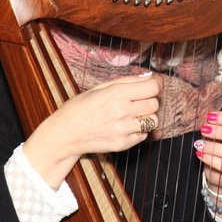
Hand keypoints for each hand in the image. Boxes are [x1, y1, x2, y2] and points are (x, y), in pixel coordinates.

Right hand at [24, 72, 161, 188]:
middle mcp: (122, 111)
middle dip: (150, 100)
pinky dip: (138, 130)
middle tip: (139, 100)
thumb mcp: (100, 87)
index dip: (156, 84)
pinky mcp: (123, 144)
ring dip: (146, 116)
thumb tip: (149, 77)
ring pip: (153, 121)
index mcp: (117, 93)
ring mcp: (123, 130)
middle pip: (155, 104)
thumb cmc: (80, 107)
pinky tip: (124, 126)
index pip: (152, 87)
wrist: (65, 134)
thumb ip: (127, 81)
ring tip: (132, 114)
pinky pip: (143, 135)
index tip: (154, 84)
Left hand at [194, 111, 221, 192]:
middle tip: (204, 130)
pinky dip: (212, 160)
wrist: (219, 171)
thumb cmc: (220, 146)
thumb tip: (207, 118)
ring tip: (200, 144)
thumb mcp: (218, 133)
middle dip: (221, 132)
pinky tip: (201, 154)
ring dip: (215, 147)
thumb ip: (216, 125)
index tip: (210, 117)